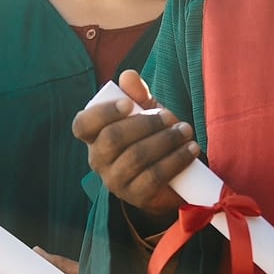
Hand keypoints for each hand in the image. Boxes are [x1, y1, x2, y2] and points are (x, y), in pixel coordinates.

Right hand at [71, 70, 193, 220]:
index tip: (127, 104)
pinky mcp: (136, 197)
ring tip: (185, 131)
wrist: (171, 176)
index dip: (102, 113)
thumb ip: (137, 94)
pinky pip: (154, 176)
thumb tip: (128, 76)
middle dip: (145, 124)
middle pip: (112, 138)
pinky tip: (190, 149)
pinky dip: (175, 160)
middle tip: (170, 117)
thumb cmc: (151, 137)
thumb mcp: (145, 113)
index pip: (82, 124)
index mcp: (93, 136)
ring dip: (165, 140)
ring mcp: (115, 181)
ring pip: (136, 157)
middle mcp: (98, 160)